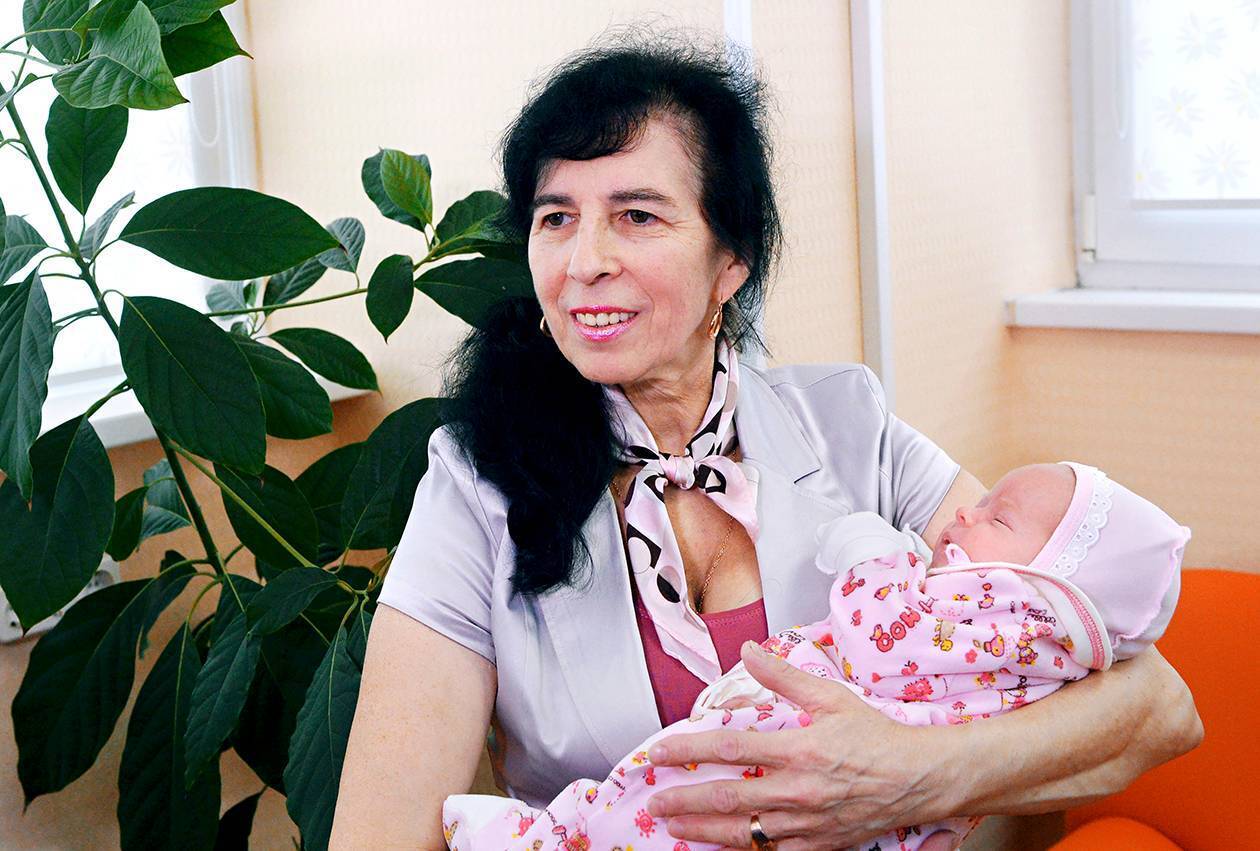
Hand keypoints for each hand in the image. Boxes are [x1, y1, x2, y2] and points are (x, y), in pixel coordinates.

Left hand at [644, 641, 963, 849]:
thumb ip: (784, 676)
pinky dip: (743, 848)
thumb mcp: (831, 697)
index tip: (661, 753)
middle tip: (656, 801)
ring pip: (743, 832)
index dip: (689, 750)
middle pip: (727, 797)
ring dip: (703, 829)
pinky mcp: (818, 844)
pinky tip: (721, 844)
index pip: (729, 748)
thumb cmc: (878, 738)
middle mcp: (799, 790)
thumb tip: (749, 651)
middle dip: (684, 800)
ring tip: (675, 827)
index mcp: (799, 749)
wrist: (920, 779)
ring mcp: (807, 822)